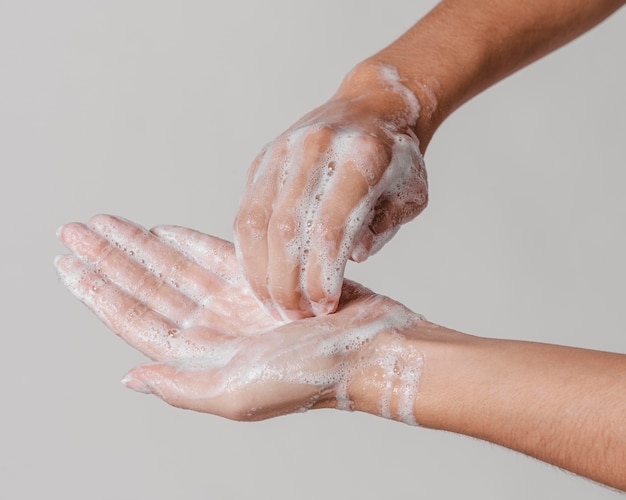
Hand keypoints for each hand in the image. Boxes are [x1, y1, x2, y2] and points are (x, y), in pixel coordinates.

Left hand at [55, 215, 424, 420]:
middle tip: (73, 232)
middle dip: (110, 260)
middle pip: (146, 288)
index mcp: (200, 357)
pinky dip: (187, 242)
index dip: (98, 292)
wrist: (367, 348)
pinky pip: (214, 255)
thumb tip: (129, 379)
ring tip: (107, 224)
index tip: (69, 264)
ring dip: (140, 246)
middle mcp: (211, 328)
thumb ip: (180, 387)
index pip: (134, 320)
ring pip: (173, 268)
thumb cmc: (310, 377)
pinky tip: (163, 231)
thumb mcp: (238, 395)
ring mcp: (233, 302)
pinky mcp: (258, 278)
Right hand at [234, 64, 427, 318]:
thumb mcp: (412, 196)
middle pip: (286, 229)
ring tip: (275, 306)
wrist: (373, 107)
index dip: (321, 275)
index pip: (330, 226)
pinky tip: (261, 278)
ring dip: (260, 274)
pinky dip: (249, 252)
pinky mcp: (262, 161)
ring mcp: (282, 153)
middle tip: (295, 317)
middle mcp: (315, 149)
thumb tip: (349, 257)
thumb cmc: (396, 159)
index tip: (324, 307)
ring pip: (255, 223)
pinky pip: (245, 213)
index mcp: (361, 157)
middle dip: (287, 284)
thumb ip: (383, 228)